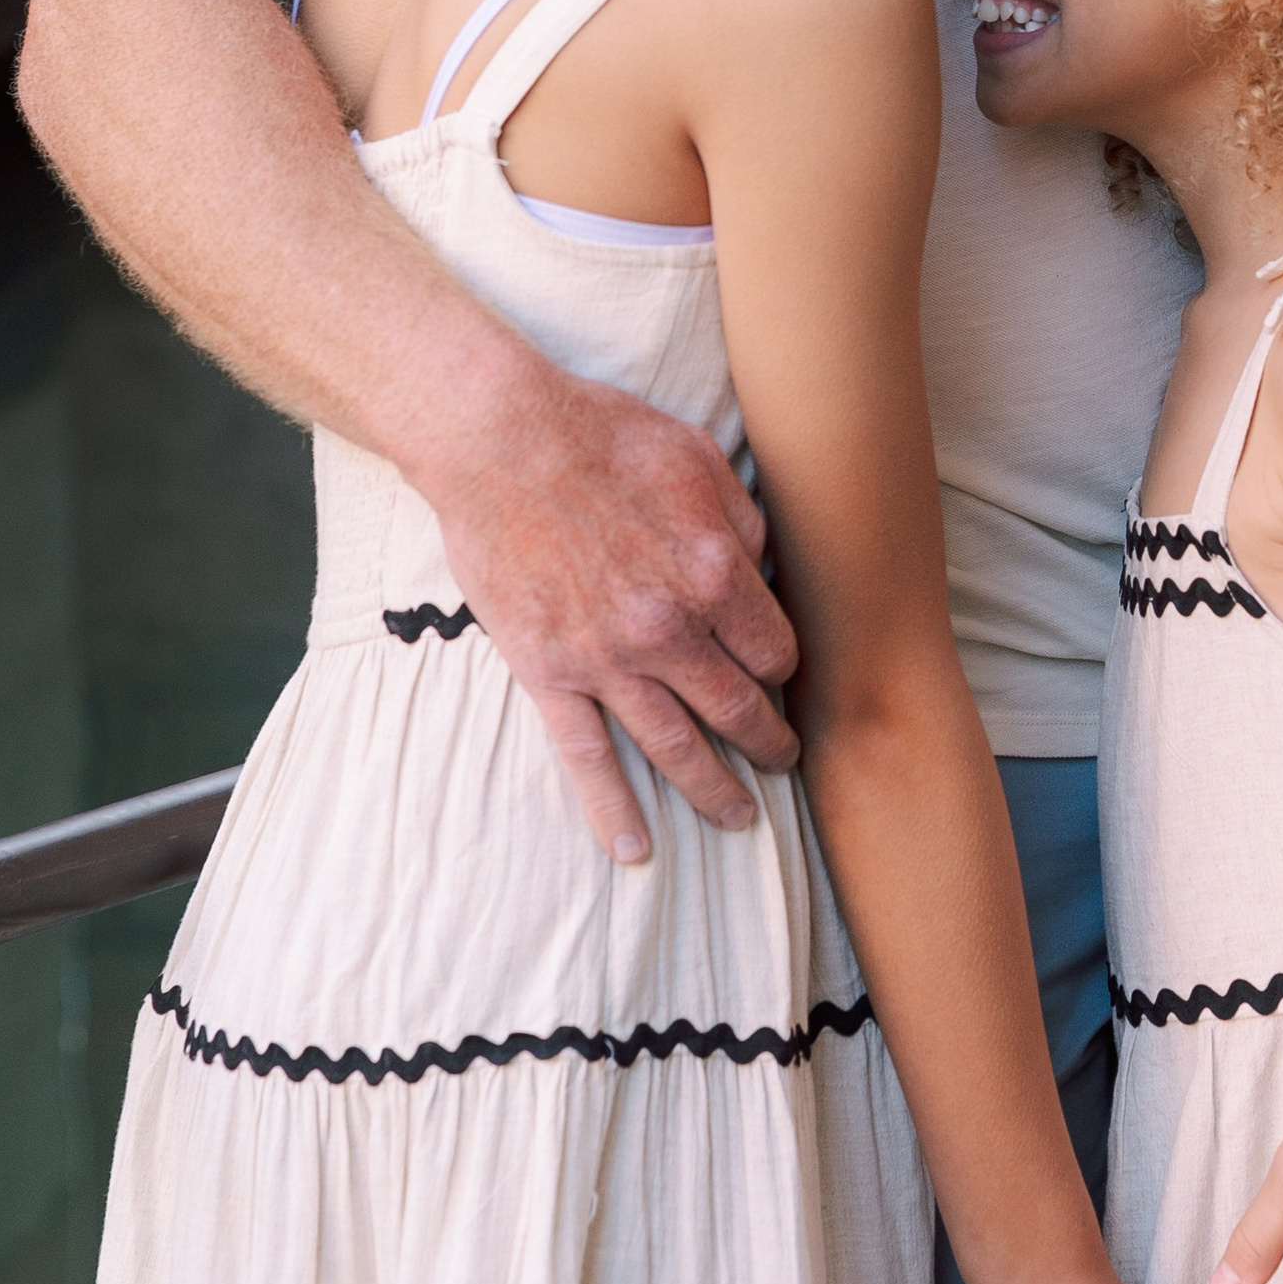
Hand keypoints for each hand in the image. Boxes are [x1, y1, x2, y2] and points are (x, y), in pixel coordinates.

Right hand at [417, 348, 800, 861]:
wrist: (499, 440)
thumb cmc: (600, 436)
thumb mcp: (698, 458)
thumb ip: (742, 522)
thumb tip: (762, 570)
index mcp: (715, 573)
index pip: (774, 649)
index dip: (782, 666)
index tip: (778, 675)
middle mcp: (669, 628)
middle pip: (736, 708)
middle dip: (767, 742)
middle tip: (783, 762)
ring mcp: (607, 658)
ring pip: (675, 745)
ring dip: (712, 788)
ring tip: (738, 817)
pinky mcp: (549, 671)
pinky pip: (586, 756)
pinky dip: (612, 808)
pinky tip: (634, 848)